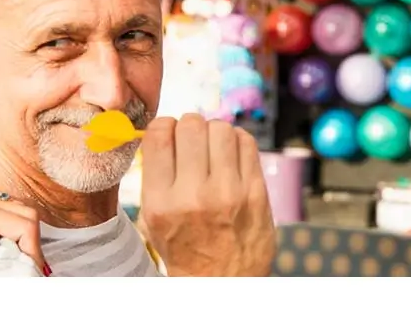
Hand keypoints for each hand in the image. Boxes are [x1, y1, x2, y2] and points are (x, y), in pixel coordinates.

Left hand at [0, 192, 46, 276]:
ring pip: (13, 207)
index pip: (25, 224)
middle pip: (25, 210)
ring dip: (22, 231)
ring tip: (19, 259)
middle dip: (33, 240)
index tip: (33, 274)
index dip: (36, 251)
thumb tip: (13, 289)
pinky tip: (1, 247)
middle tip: (30, 268)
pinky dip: (8, 225)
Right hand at [139, 114, 276, 276]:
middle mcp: (194, 195)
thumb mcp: (153, 219)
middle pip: (191, 125)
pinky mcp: (257, 192)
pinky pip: (247, 142)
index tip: (168, 134)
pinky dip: (236, 140)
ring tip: (212, 147)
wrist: (223, 283)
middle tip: (192, 139)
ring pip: (221, 128)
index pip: (158, 135)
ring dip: (214, 131)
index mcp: (161, 202)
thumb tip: (163, 130)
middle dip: (189, 126)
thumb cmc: (185, 248)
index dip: (163, 126)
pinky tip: (230, 154)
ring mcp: (230, 192)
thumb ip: (155, 176)